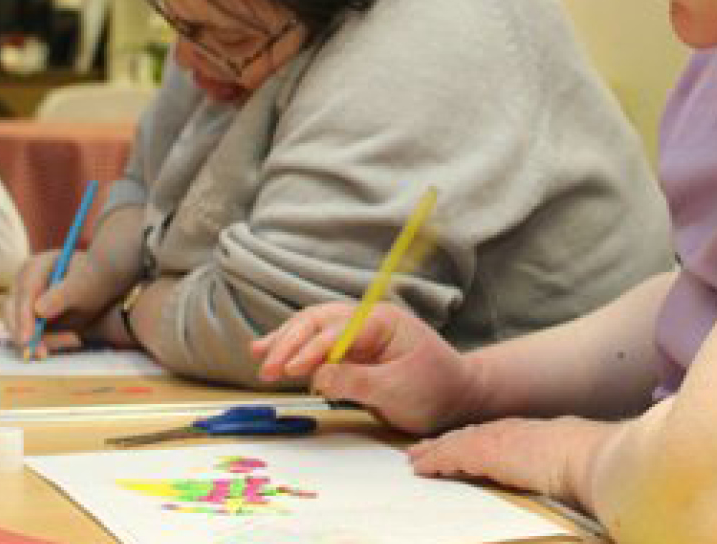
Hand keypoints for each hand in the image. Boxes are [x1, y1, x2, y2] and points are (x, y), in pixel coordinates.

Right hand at [5, 246, 135, 358]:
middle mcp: (24, 280)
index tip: (28, 339)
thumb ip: (62, 297)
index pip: (25, 291)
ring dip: (34, 340)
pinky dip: (38, 342)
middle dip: (24, 333)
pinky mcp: (27, 313)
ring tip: (62, 346)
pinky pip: (24, 331)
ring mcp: (23, 296)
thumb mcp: (84, 287)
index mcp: (37, 266)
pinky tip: (59, 345)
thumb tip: (38, 312)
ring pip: (15, 323)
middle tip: (40, 353)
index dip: (24, 316)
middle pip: (12, 307)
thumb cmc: (94, 283)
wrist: (100, 291)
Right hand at [250, 301, 482, 434]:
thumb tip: (317, 378)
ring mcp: (356, 332)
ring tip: (258, 356)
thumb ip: (357, 382)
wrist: (458, 396)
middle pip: (316, 321)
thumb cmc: (436, 390)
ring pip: (310, 327)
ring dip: (284, 341)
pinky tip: (269, 351)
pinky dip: (292, 348)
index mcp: (381, 321)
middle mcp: (365, 319)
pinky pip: (315, 342)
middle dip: (288, 343)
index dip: (309, 350)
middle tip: (268, 369)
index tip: (289, 370)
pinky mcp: (350, 349)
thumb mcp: (399, 390)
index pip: (335, 330)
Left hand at [407, 416, 612, 508]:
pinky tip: (422, 469)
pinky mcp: (485, 452)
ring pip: (454, 444)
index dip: (466, 441)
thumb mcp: (564, 461)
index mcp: (524, 433)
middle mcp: (506, 431)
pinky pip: (452, 456)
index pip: (487, 435)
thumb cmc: (587, 463)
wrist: (587, 457)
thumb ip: (550, 465)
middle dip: (442, 443)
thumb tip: (556, 474)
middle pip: (465, 436)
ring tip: (414, 460)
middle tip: (420, 451)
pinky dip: (435, 462)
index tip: (451, 446)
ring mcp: (495, 439)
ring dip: (432, 452)